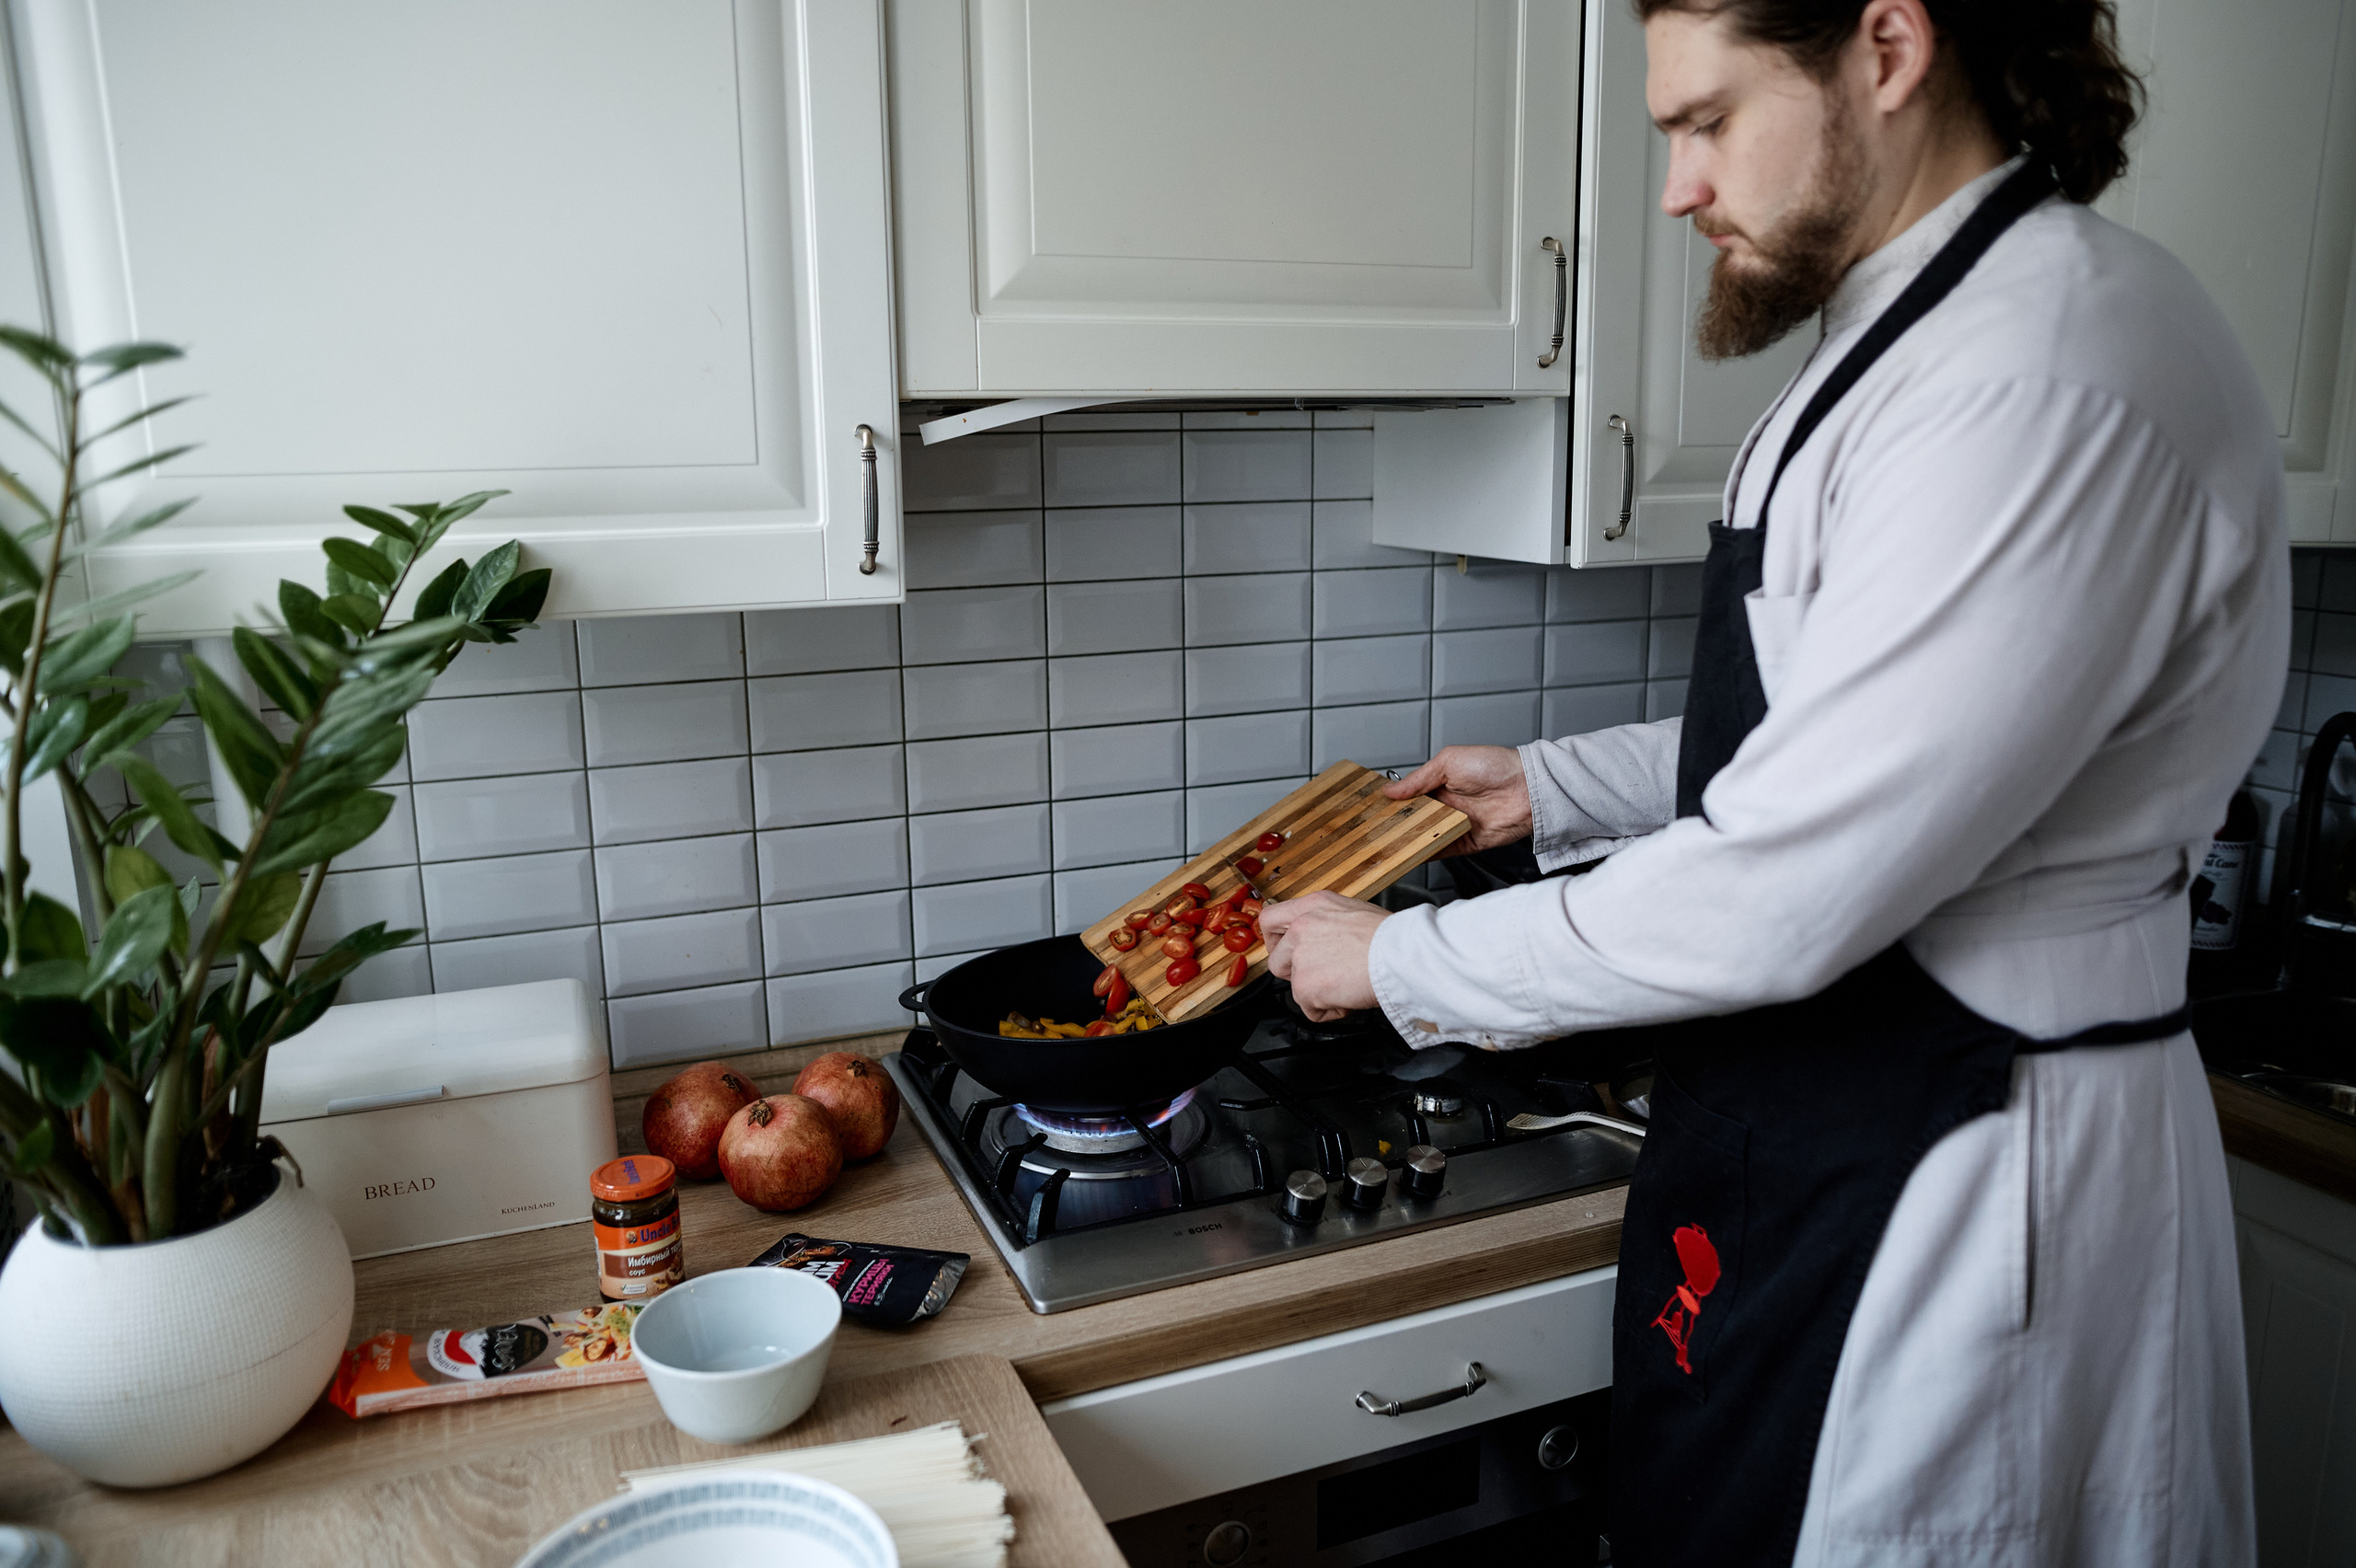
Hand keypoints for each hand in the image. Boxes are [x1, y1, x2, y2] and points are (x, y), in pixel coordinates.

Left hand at [1260, 891, 1387, 1022]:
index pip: (1270, 918)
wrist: (1402, 956)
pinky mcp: (1305, 986)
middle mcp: (1302, 928)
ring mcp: (1300, 958)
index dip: (1274, 939)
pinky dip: (1331, 1010)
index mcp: (1314, 906)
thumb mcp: (1356, 913)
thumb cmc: (1393, 937)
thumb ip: (1330, 924)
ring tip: (1346, 986)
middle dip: (1295, 973)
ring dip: (1316, 992)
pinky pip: (1310, 1009)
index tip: (1283, 949)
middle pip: (1276, 959)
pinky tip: (1350, 997)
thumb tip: (1327, 940)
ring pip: (1294, 986)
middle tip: (1321, 977)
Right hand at [1382, 745, 1530, 857]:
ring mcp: (1455, 825)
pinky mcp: (1466, 843)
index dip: (1393, 804)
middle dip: (1396, 826)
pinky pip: (1441, 851)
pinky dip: (1426, 854)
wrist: (1527, 788)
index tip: (1373, 811)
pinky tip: (1410, 854)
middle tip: (1374, 831)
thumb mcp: (1449, 761)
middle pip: (1414, 820)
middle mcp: (1446, 806)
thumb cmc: (1495, 765)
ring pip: (1424, 837)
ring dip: (1408, 841)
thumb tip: (1391, 790)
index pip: (1409, 797)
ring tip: (1387, 845)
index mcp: (1440, 784)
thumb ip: (1419, 778)